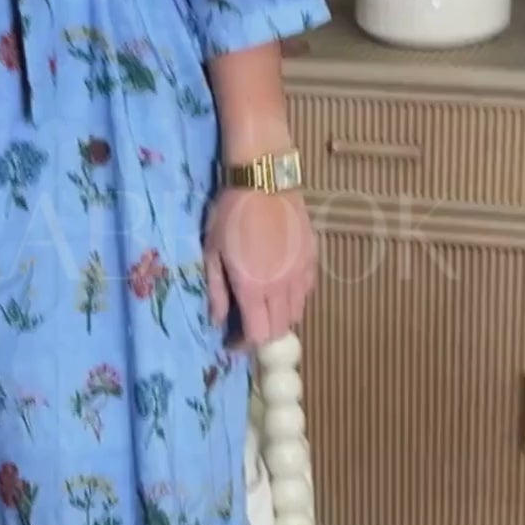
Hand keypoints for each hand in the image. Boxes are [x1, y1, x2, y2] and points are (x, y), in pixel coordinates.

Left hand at [203, 187, 316, 347]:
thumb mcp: (212, 251)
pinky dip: (294, 297)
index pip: (257, 335)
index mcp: (253, 288)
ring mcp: (301, 273)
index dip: (244, 345)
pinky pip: (307, 291)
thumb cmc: (230, 213)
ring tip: (263, 306)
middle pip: (280, 329)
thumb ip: (217, 290)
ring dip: (279, 317)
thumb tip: (217, 320)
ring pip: (297, 313)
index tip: (232, 342)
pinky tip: (281, 286)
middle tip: (246, 326)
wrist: (264, 178)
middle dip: (262, 334)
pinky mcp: (313, 258)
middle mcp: (282, 287)